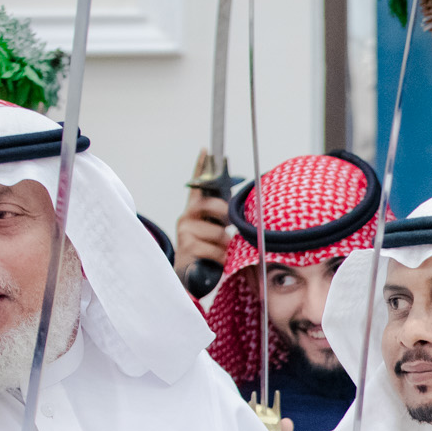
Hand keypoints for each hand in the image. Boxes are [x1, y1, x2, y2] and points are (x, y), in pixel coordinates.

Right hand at [175, 155, 231, 281]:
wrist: (188, 280)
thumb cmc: (206, 256)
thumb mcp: (217, 237)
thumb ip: (225, 224)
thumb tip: (246, 217)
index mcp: (195, 212)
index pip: (198, 186)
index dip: (201, 168)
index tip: (207, 150)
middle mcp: (186, 218)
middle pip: (211, 205)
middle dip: (225, 215)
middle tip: (229, 226)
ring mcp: (185, 232)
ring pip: (219, 233)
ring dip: (226, 246)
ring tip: (220, 254)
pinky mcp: (188, 248)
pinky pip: (216, 250)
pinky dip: (223, 259)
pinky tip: (218, 264)